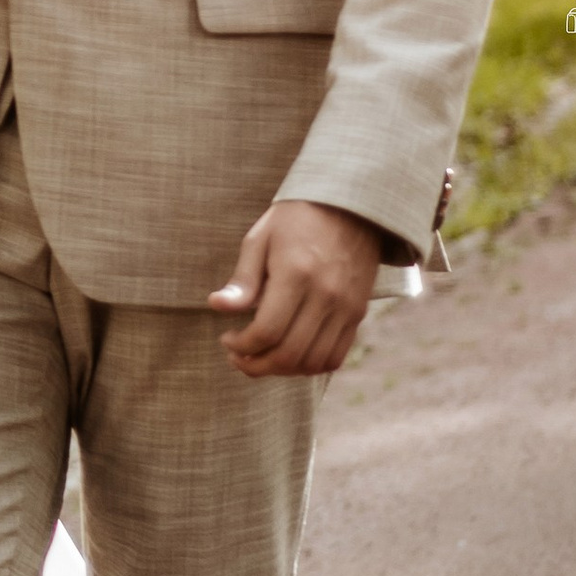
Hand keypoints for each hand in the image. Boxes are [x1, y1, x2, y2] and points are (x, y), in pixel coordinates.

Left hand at [210, 199, 385, 380]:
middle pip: (289, 354)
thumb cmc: (297, 219)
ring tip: (262, 357)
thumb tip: (217, 306)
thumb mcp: (261, 239)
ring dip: (282, 370)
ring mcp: (346, 307)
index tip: (226, 339)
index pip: (266, 331)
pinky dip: (310, 365)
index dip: (240, 345)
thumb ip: (243, 279)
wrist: (351, 205)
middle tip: (238, 357)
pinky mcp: (358, 313)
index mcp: (296, 274)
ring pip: (312, 362)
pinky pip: (335, 356)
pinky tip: (290, 353)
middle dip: (255, 365)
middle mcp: (325, 295)